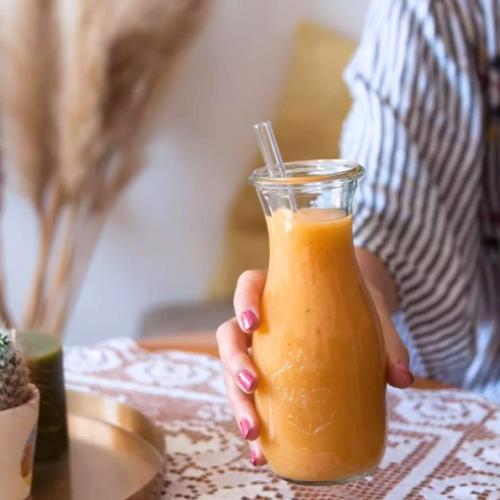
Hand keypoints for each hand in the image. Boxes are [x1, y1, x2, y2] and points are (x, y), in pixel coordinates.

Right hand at [216, 269, 413, 465]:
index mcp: (278, 292)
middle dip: (233, 361)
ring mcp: (259, 349)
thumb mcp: (372, 317)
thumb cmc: (357, 305)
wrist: (357, 310)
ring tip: (254, 433)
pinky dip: (254, 423)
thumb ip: (388, 343)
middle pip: (229, 335)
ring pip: (231, 371)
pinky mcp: (268, 374)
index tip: (253, 322)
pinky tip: (262, 452)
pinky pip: (251, 397)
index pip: (248, 286)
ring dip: (237, 402)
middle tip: (252, 384)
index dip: (243, 301)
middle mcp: (261, 322)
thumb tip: (403, 379)